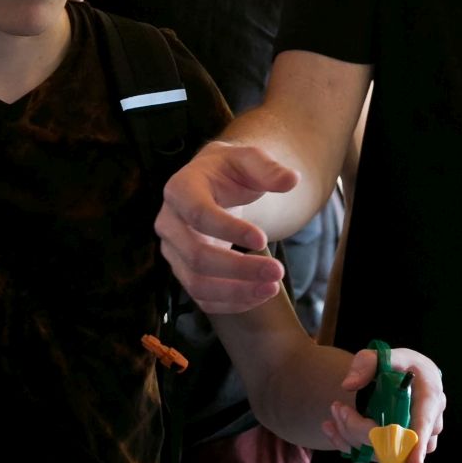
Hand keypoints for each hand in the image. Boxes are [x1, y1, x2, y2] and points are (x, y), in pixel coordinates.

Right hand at [157, 142, 296, 313]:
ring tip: (272, 288)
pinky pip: (202, 298)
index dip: (229, 230)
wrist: (214, 186)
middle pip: (196, 256)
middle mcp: (169, 222)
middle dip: (238, 269)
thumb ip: (268, 168)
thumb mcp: (249, 160)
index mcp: (180, 189)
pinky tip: (259, 294)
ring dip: (236, 292)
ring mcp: (173, 251)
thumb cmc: (230, 171)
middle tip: (277, 271)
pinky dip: (231, 302)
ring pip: (196, 284)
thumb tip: (292, 179)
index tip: (263, 240)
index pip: (198, 214)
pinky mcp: (183, 272)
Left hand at [321, 347, 445, 462]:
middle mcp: (428, 423)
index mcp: (429, 396)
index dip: (418, 445)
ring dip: (351, 435)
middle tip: (337, 408)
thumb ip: (366, 363)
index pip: (424, 423)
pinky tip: (333, 427)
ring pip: (382, 452)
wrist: (406, 378)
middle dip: (359, 429)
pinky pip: (373, 455)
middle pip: (396, 442)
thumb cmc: (399, 366)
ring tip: (336, 410)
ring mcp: (415, 440)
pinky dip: (349, 443)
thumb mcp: (385, 356)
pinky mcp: (400, 449)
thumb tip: (349, 385)